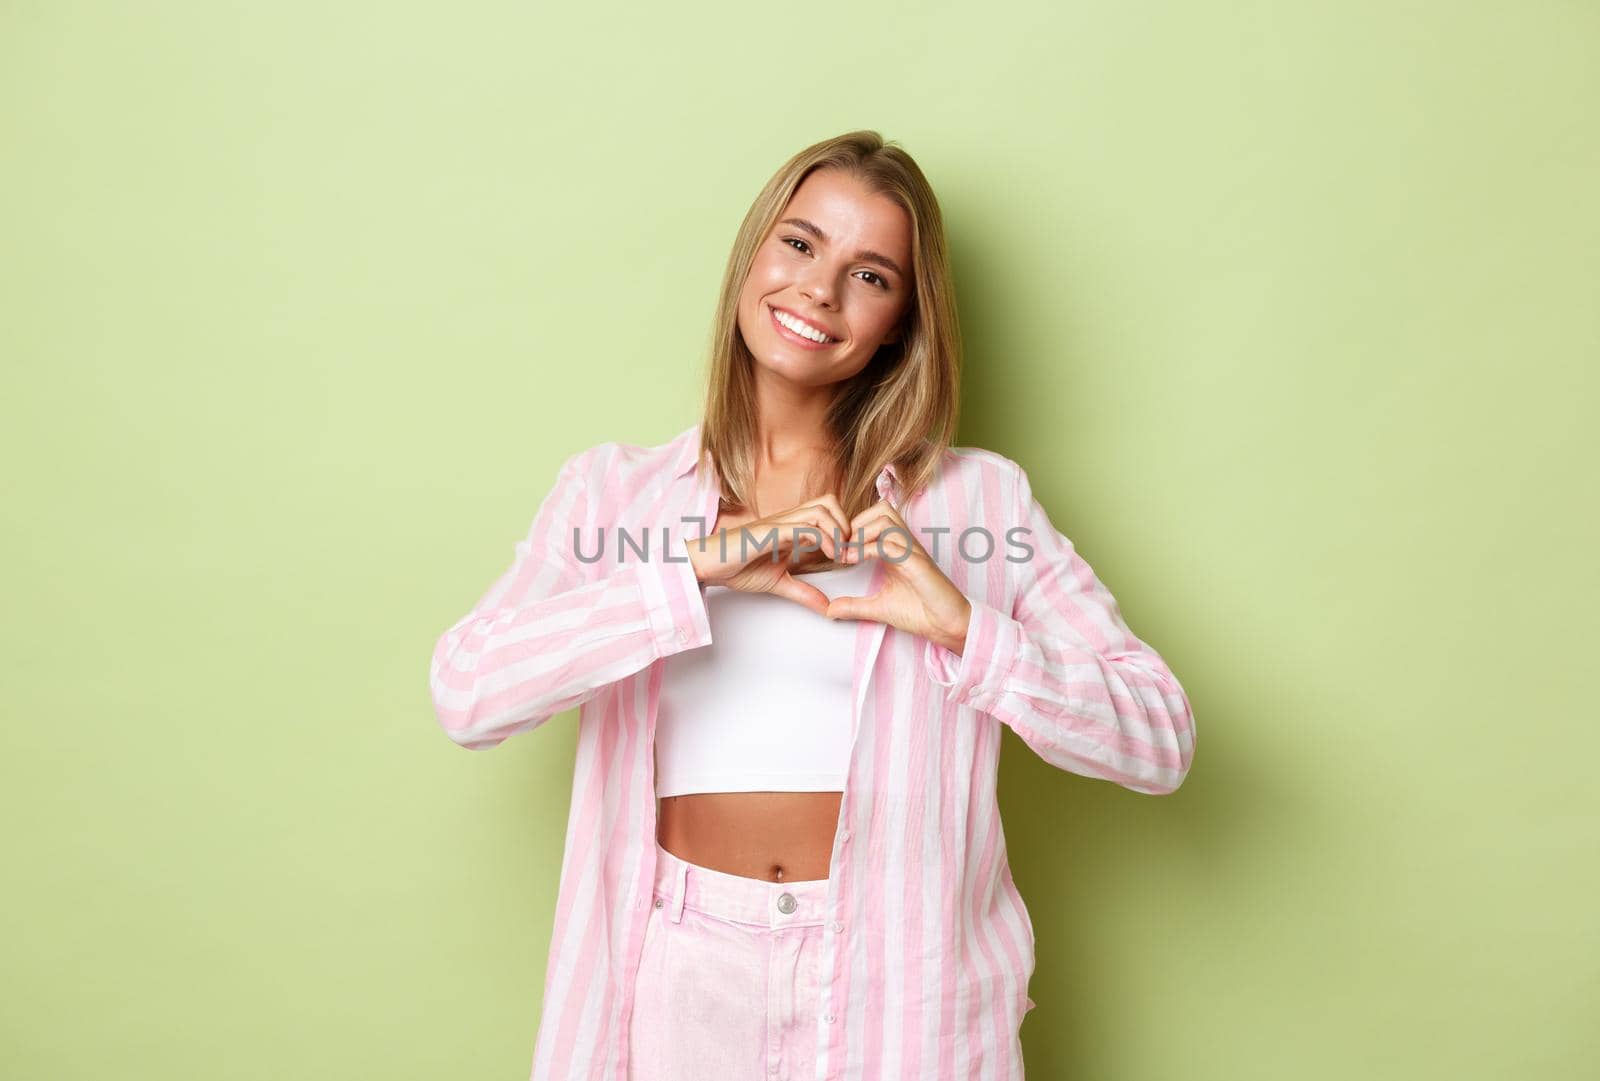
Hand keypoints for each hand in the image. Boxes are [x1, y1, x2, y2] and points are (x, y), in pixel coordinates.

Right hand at [683, 495, 852, 616]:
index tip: (850, 556)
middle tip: (848, 552)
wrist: (708, 564)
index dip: (844, 530)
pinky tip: (829, 556)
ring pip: (821, 509)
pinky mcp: (770, 531)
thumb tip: (827, 606)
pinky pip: (804, 526)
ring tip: (841, 554)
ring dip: (838, 530)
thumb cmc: (737, 566)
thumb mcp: (779, 583)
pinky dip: (823, 538)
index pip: (828, 512)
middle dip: (846, 524)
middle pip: (829, 502)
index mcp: (792, 528)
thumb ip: (804, 593)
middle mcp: (788, 520)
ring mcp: (779, 523)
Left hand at [825, 499, 972, 654]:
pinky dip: (867, 548)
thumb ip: (854, 605)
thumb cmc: (920, 612)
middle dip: (855, 524)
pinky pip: (890, 543)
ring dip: (860, 533)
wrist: (946, 624)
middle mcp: (905, 544)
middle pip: (880, 509)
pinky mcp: (917, 562)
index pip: (874, 518)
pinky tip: (853, 561)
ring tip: (845, 556)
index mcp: (897, 548)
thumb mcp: (878, 607)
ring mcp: (912, 550)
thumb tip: (830, 610)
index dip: (852, 528)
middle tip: (840, 549)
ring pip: (884, 519)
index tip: (836, 551)